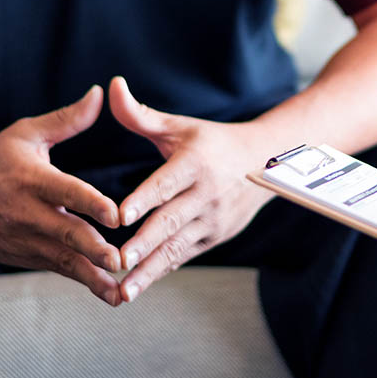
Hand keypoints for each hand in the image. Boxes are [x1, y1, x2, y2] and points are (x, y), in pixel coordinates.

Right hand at [0, 86, 122, 304]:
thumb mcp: (27, 134)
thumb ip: (67, 119)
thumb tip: (99, 93)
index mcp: (32, 179)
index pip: (66, 191)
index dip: (91, 203)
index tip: (116, 215)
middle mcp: (27, 212)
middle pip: (65, 232)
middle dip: (94, 248)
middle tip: (121, 259)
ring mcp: (23, 239)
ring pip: (62, 259)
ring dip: (92, 275)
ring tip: (120, 291)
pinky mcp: (22, 256)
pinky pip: (55, 269)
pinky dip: (80, 280)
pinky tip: (107, 291)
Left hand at [108, 77, 273, 301]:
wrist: (265, 162)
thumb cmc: (211, 141)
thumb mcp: (179, 127)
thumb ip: (140, 114)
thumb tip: (111, 86)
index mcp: (196, 163)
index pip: (166, 183)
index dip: (144, 199)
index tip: (120, 216)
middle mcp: (207, 193)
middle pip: (170, 222)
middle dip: (143, 245)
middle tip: (116, 262)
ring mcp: (213, 218)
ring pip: (176, 248)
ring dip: (149, 270)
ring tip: (122, 291)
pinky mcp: (215, 236)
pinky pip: (184, 256)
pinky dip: (161, 271)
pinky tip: (138, 286)